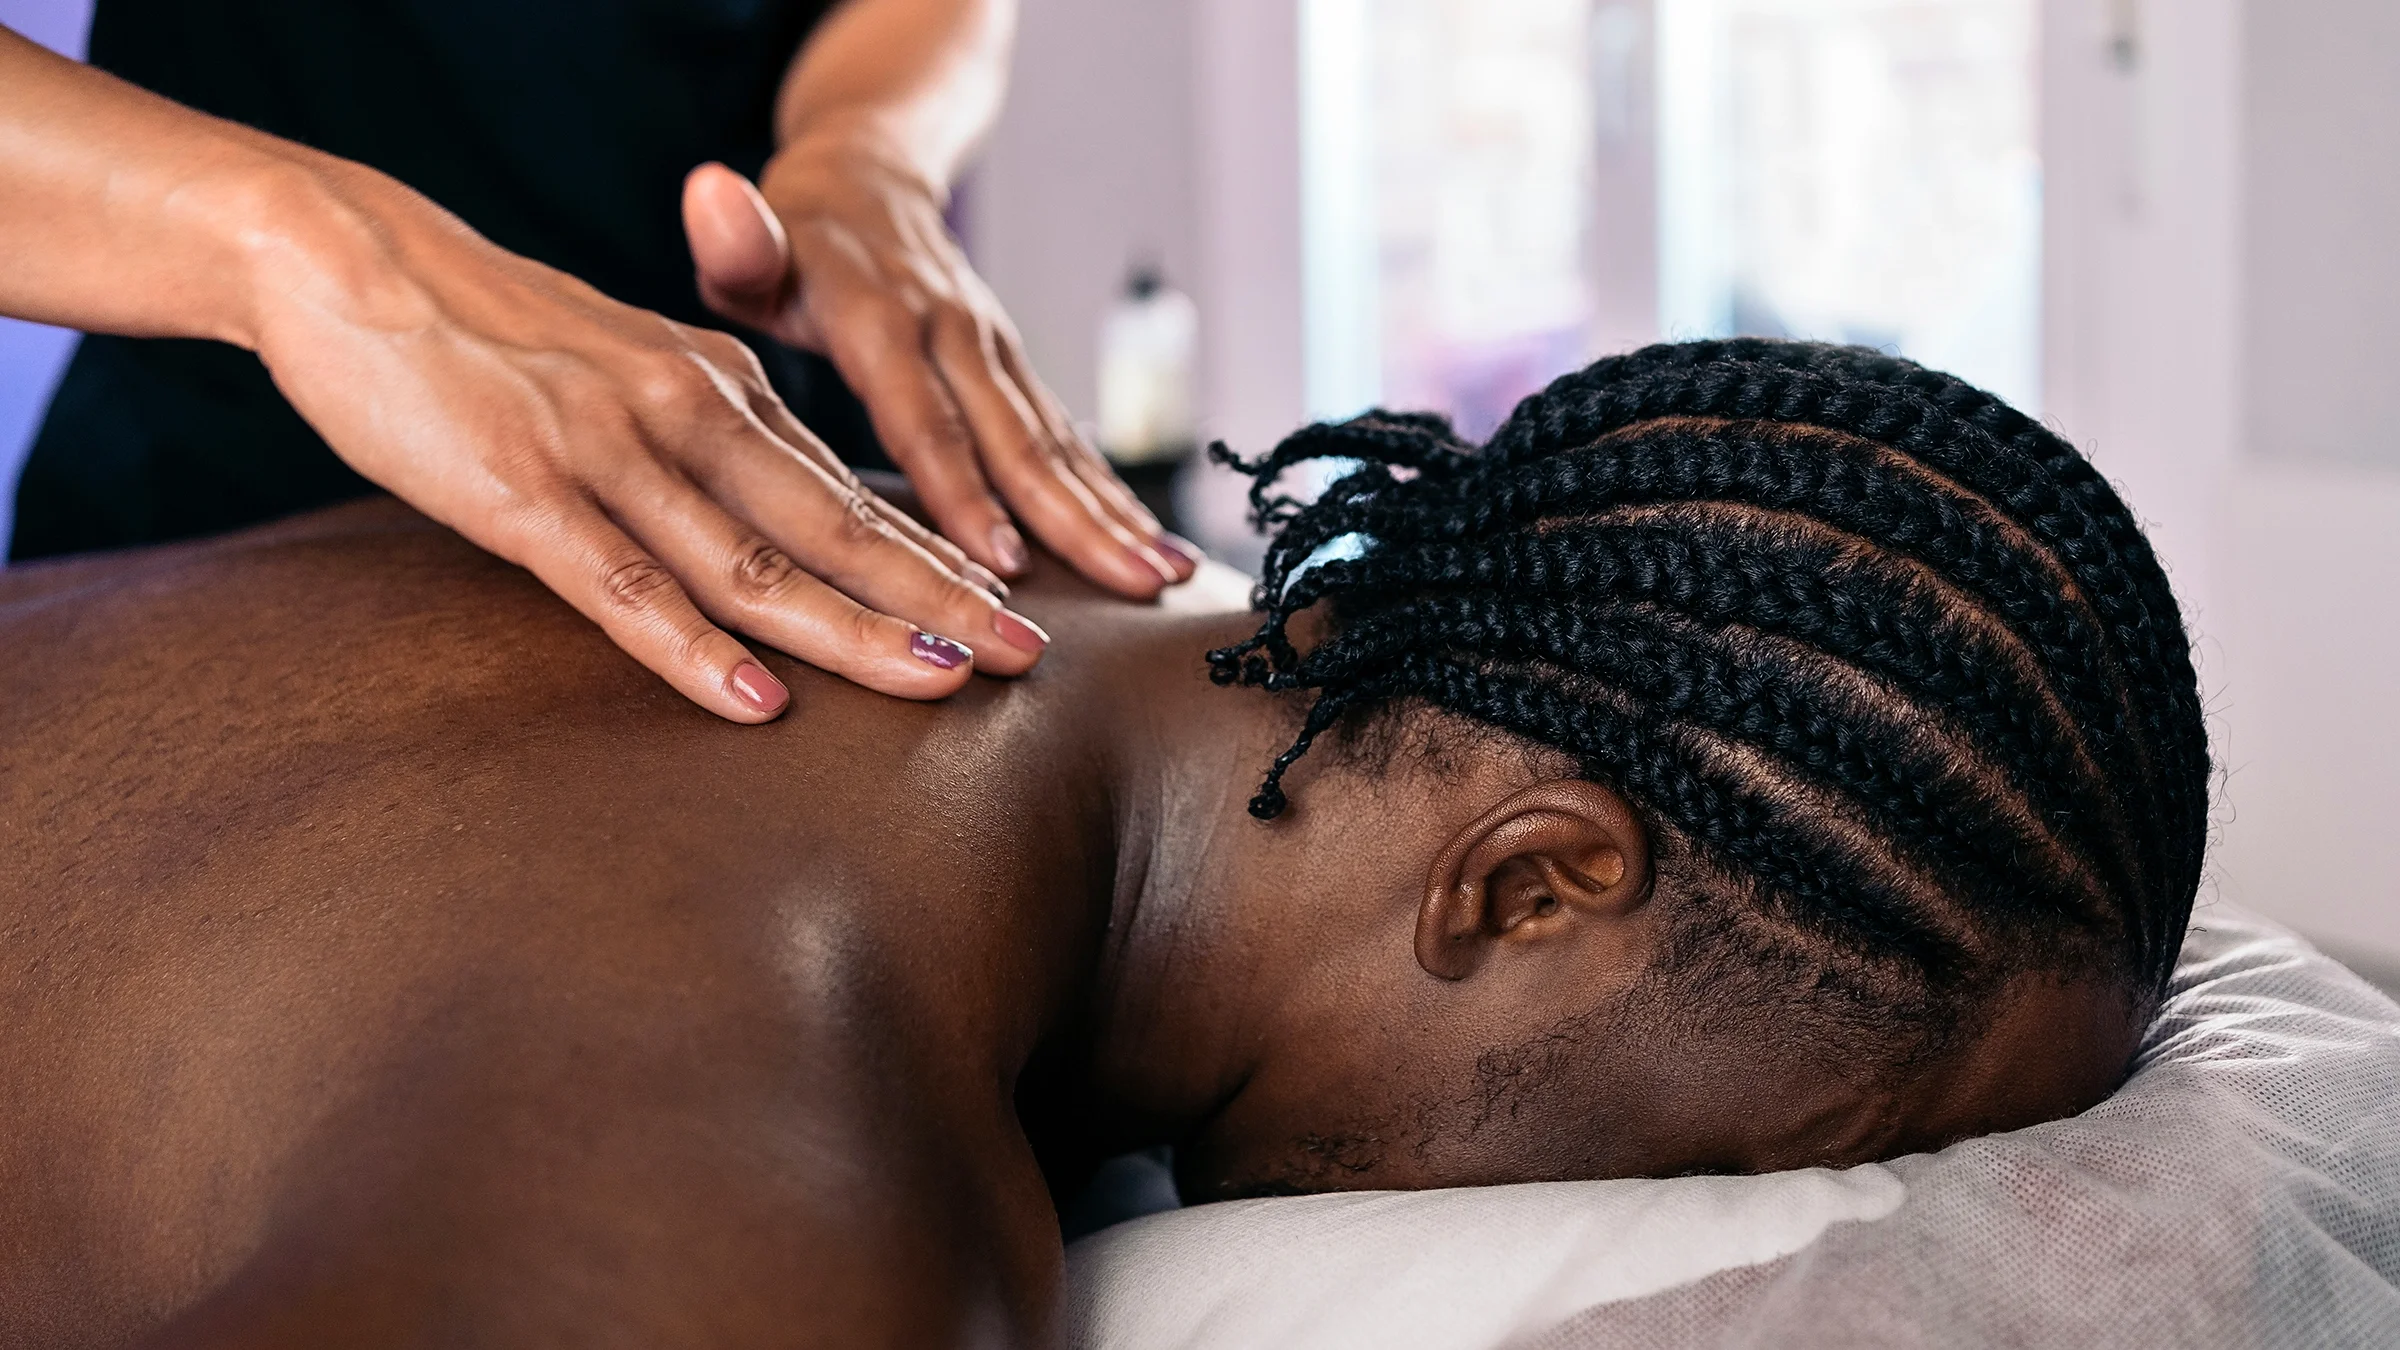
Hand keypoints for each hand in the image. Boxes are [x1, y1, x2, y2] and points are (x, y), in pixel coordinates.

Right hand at [248, 156, 1051, 721]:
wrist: (356, 260)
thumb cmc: (498, 335)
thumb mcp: (633, 373)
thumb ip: (709, 444)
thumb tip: (782, 521)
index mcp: (723, 388)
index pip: (852, 490)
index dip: (938, 557)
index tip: (1014, 611)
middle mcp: (690, 414)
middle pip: (837, 527)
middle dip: (939, 598)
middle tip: (1027, 657)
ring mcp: (611, 452)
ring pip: (755, 562)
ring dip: (853, 628)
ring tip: (938, 681)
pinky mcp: (526, 491)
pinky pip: (624, 584)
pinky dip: (694, 648)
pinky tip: (756, 700)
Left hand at [681, 130, 1197, 597]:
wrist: (869, 174)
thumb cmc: (791, 235)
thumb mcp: (751, 240)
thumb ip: (736, 242)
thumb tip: (712, 197)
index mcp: (881, 317)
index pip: (923, 417)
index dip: (961, 490)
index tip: (999, 562)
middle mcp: (953, 333)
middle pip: (1016, 439)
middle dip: (1073, 519)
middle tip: (1124, 585)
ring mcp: (994, 350)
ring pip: (1057, 443)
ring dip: (1111, 514)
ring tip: (1161, 578)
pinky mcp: (1014, 368)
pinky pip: (1067, 439)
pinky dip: (1111, 496)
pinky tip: (1154, 551)